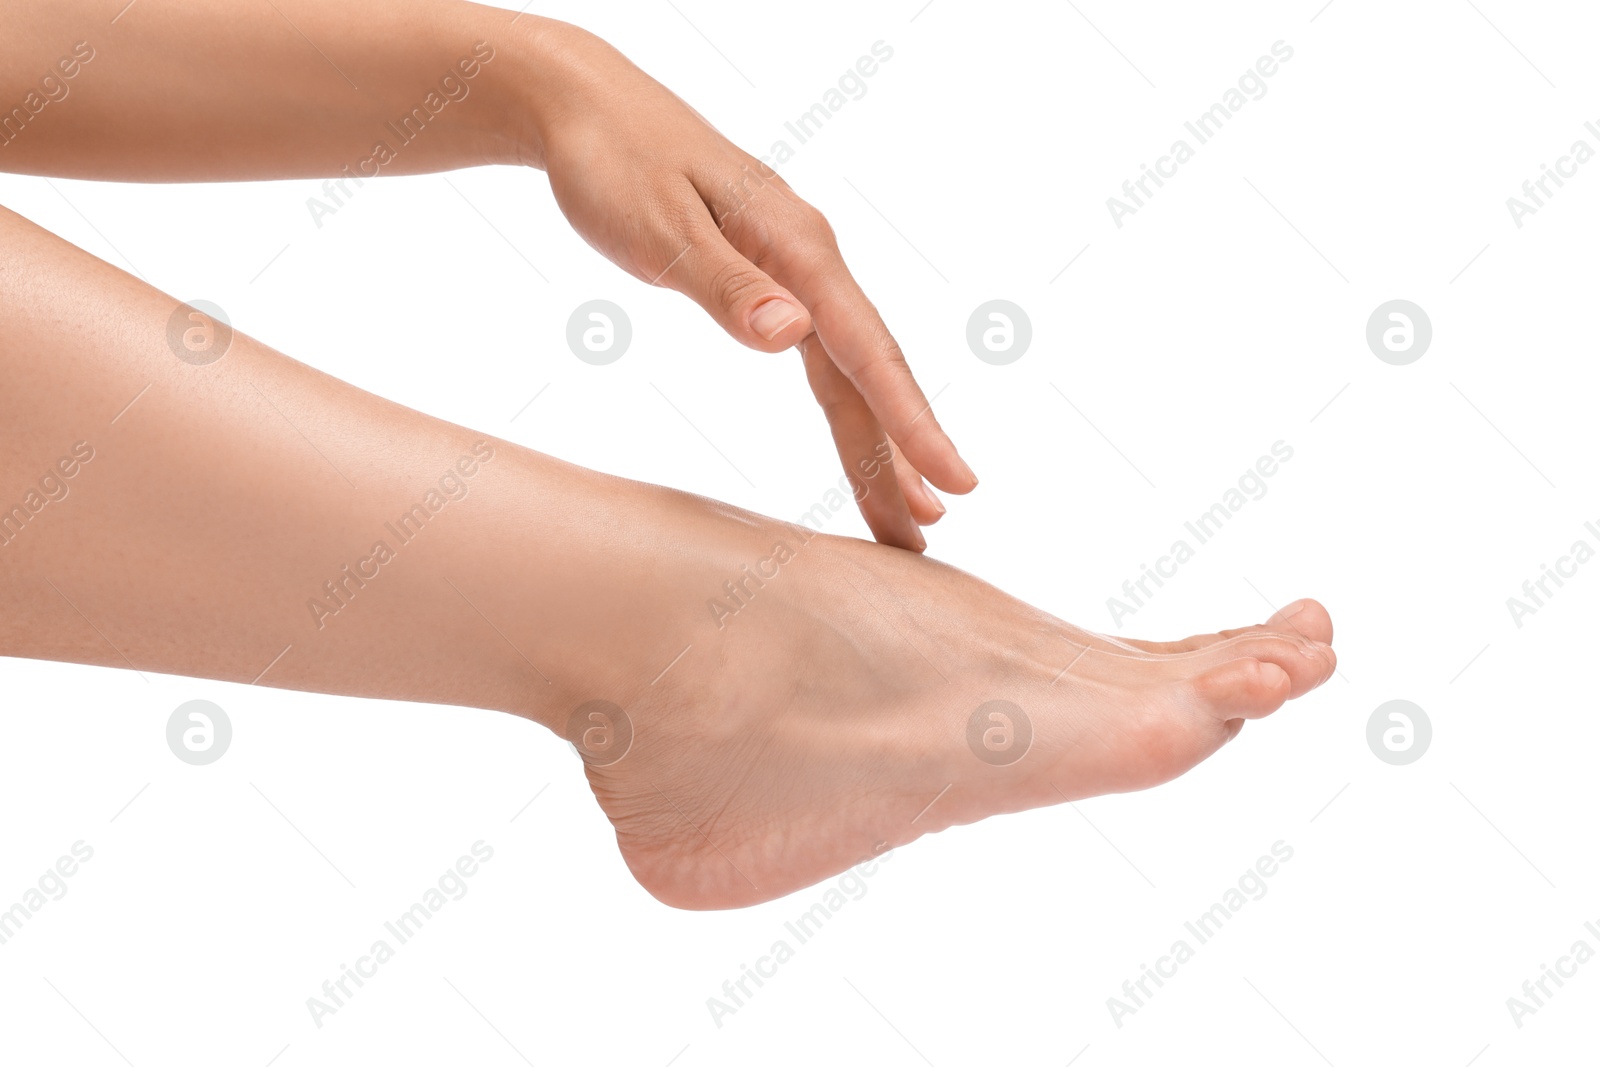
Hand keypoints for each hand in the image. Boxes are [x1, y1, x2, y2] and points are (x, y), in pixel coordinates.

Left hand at [521, 22, 977, 550]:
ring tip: (908, 516)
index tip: (952, 481)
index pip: (866, 349)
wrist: (587, 108)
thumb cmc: (614, 164)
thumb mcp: (659, 229)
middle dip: (902, 455)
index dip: (910, 421)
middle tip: (926, 535)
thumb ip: (727, 286)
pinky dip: (846, 409)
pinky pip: (823, 361)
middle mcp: (811, 262)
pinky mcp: (772, 282)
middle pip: (869, 373)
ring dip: (878, 444)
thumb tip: (793, 336)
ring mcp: (797, 273)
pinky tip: (864, 445)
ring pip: (850, 373)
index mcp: (796, 247)